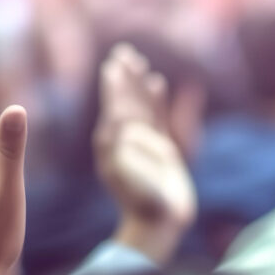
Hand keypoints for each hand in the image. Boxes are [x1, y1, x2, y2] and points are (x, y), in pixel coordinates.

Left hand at [94, 44, 196, 262]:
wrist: (157, 221)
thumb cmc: (139, 197)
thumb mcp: (125, 170)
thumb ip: (123, 143)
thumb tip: (123, 120)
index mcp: (111, 141)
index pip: (114, 105)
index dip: (114, 84)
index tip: (112, 64)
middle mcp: (126, 139)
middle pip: (126, 100)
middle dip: (125, 78)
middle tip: (123, 53)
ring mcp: (145, 144)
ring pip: (143, 106)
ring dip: (140, 86)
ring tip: (140, 65)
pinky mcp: (163, 150)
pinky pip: (159, 118)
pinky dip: (158, 101)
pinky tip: (158, 83)